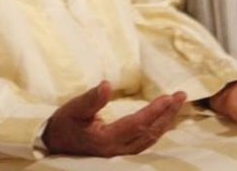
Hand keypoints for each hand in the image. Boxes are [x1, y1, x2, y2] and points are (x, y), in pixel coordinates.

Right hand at [43, 81, 184, 157]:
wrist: (55, 144)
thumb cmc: (64, 124)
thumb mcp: (74, 109)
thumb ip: (91, 99)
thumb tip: (107, 84)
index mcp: (108, 139)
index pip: (138, 124)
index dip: (155, 111)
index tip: (169, 97)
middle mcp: (119, 150)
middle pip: (150, 133)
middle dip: (168, 114)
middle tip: (181, 96)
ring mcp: (122, 153)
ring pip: (151, 139)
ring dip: (166, 121)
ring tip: (177, 105)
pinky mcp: (122, 151)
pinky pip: (146, 141)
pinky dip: (158, 129)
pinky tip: (163, 120)